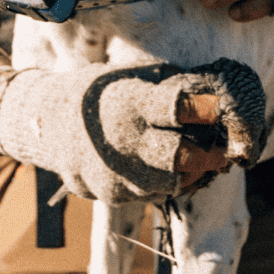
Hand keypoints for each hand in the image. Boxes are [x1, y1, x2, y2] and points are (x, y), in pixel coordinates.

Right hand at [0, 59, 267, 201]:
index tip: (227, 109)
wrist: (46, 122)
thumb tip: (218, 91)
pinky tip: (176, 170)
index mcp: (129, 103)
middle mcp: (123, 140)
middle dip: (213, 155)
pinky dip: (169, 183)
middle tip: (228, 149)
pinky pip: (152, 194)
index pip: (177, 108)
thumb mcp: (131, 77)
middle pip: (183, 158)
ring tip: (205, 161)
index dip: (209, 109)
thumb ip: (172, 86)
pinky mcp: (111, 195)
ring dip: (194, 174)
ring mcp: (115, 173)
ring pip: (172, 183)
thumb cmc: (100, 91)